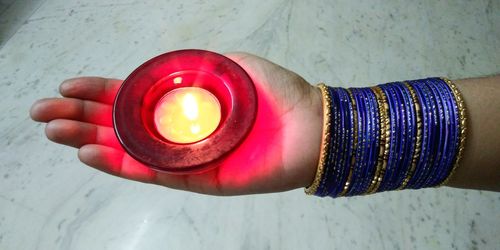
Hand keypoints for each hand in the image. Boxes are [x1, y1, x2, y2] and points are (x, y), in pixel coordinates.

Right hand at [30, 53, 322, 194]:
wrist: (311, 124)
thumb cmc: (277, 93)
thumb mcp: (233, 66)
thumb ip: (198, 67)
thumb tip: (164, 70)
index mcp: (185, 106)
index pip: (132, 100)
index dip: (99, 93)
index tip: (69, 86)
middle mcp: (179, 134)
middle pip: (122, 128)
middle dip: (81, 119)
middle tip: (44, 113)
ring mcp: (187, 158)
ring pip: (131, 154)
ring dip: (92, 143)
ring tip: (58, 133)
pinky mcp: (202, 179)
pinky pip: (159, 173)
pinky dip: (127, 166)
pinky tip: (97, 154)